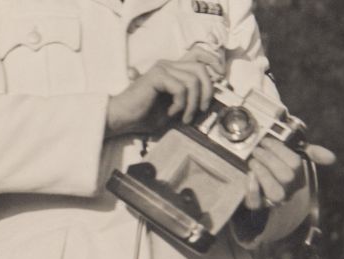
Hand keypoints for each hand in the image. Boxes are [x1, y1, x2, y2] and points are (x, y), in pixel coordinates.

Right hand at [106, 48, 224, 135]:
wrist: (122, 119)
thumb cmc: (145, 116)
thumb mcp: (174, 109)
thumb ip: (188, 101)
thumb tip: (207, 100)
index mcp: (172, 70)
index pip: (197, 55)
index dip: (212, 61)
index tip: (220, 76)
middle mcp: (168, 65)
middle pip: (201, 69)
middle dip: (206, 91)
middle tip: (200, 111)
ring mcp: (162, 68)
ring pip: (193, 81)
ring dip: (192, 104)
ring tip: (183, 117)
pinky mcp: (157, 76)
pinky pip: (181, 88)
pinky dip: (180, 104)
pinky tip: (170, 112)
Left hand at [245, 138, 335, 208]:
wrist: (257, 188)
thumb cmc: (276, 167)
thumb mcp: (292, 156)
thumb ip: (311, 153)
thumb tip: (332, 157)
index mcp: (298, 177)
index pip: (295, 163)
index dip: (279, 150)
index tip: (266, 141)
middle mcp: (288, 190)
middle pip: (286, 176)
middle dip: (269, 159)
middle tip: (257, 150)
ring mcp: (273, 200)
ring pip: (275, 193)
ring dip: (263, 173)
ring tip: (252, 162)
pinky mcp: (257, 206)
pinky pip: (256, 204)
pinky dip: (253, 190)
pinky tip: (249, 176)